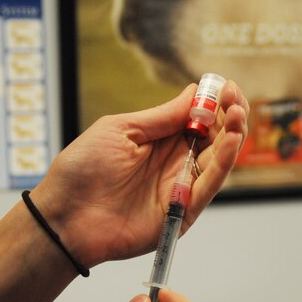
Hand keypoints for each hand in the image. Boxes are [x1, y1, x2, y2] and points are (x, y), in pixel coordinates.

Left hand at [30, 81, 248, 268]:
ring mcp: (181, 187)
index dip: (216, 101)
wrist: (64, 216)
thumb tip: (194, 92)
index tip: (224, 86)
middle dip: (231, 114)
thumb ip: (162, 117)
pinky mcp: (183, 212)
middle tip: (234, 97)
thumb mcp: (121, 130)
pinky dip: (224, 163)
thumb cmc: (82, 170)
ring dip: (234, 135)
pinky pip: (209, 186)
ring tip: (238, 113)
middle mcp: (176, 163)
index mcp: (161, 140)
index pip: (200, 118)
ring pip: (219, 160)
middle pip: (217, 137)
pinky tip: (230, 141)